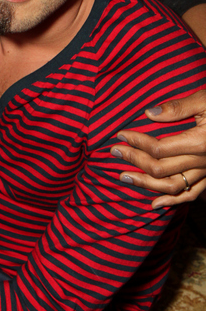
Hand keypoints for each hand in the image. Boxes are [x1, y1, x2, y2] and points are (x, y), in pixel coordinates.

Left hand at [111, 91, 205, 206]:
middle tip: (113, 151)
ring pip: (173, 186)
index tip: (121, 134)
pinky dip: (172, 201)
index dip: (137, 142)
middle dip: (134, 161)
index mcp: (200, 142)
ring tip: (124, 177)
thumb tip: (147, 113)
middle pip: (160, 169)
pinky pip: (192, 194)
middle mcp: (204, 161)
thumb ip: (178, 107)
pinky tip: (154, 203)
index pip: (159, 148)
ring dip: (146, 184)